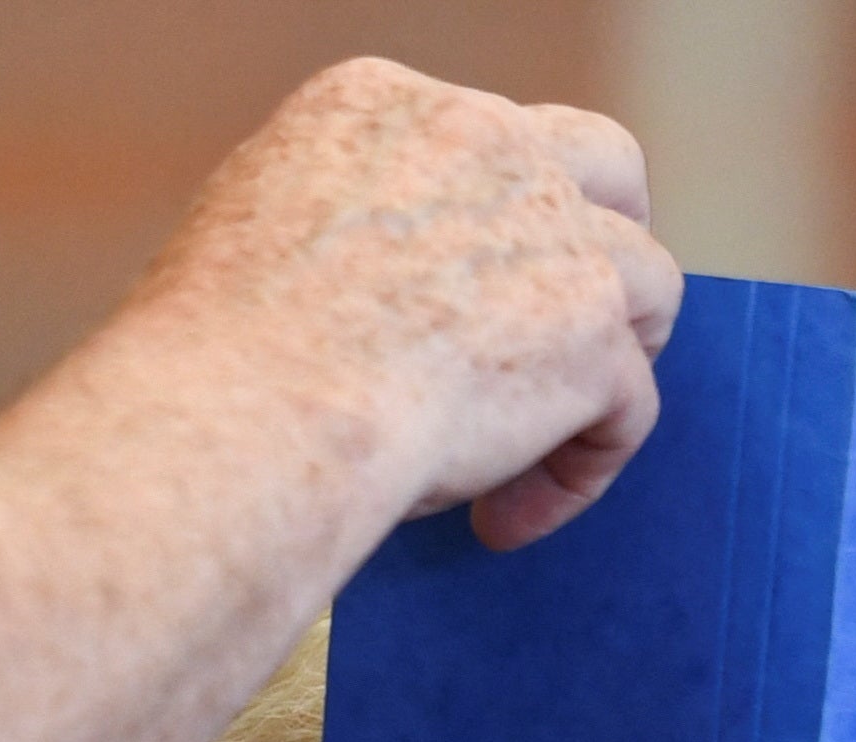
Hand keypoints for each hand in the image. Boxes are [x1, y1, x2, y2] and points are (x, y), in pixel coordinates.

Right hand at [127, 58, 683, 549]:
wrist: (246, 409)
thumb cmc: (213, 356)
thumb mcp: (252, 236)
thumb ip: (337, 235)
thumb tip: (369, 308)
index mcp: (384, 104)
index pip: (479, 140)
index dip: (489, 220)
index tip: (459, 293)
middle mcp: (485, 140)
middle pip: (597, 166)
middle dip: (600, 240)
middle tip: (574, 323)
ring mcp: (553, 232)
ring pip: (642, 283)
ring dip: (612, 362)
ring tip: (560, 436)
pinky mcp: (591, 333)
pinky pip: (625, 409)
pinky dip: (576, 474)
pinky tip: (504, 522)